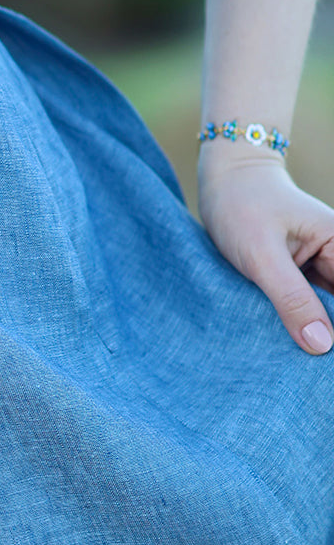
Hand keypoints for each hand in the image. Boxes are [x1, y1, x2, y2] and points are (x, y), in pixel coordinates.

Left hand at [198, 149, 333, 354]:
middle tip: (309, 368)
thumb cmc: (241, 204)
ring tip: (296, 363)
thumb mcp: (261, 253)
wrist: (222, 177)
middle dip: (327, 336)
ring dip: (312, 333)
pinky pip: (307, 307)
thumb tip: (322, 345)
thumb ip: (291, 298)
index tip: (323, 355)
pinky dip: (298, 323)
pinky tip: (285, 344)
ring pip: (325, 314)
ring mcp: (320, 267)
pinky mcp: (300, 274)